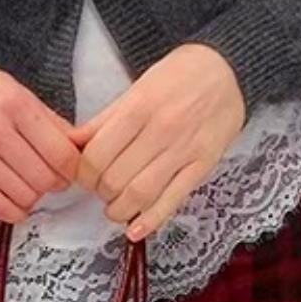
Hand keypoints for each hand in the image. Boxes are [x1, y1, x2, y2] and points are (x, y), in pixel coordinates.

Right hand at [0, 60, 83, 222]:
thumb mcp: (21, 92)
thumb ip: (52, 122)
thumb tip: (82, 150)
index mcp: (17, 105)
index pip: (61, 155)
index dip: (73, 170)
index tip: (70, 170)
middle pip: (44, 179)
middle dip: (54, 184)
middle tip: (50, 178)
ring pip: (24, 196)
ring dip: (34, 197)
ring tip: (29, 184)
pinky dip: (14, 210)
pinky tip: (17, 201)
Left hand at [66, 44, 246, 239]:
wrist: (229, 70)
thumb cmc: (179, 75)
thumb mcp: (137, 87)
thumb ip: (104, 119)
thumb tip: (71, 143)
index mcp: (138, 108)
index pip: (96, 156)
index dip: (82, 174)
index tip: (84, 175)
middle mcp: (160, 131)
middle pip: (114, 179)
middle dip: (99, 191)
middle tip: (100, 188)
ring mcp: (184, 151)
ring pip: (140, 195)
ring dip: (119, 210)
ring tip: (114, 207)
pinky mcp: (203, 166)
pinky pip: (173, 200)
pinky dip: (150, 221)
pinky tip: (134, 231)